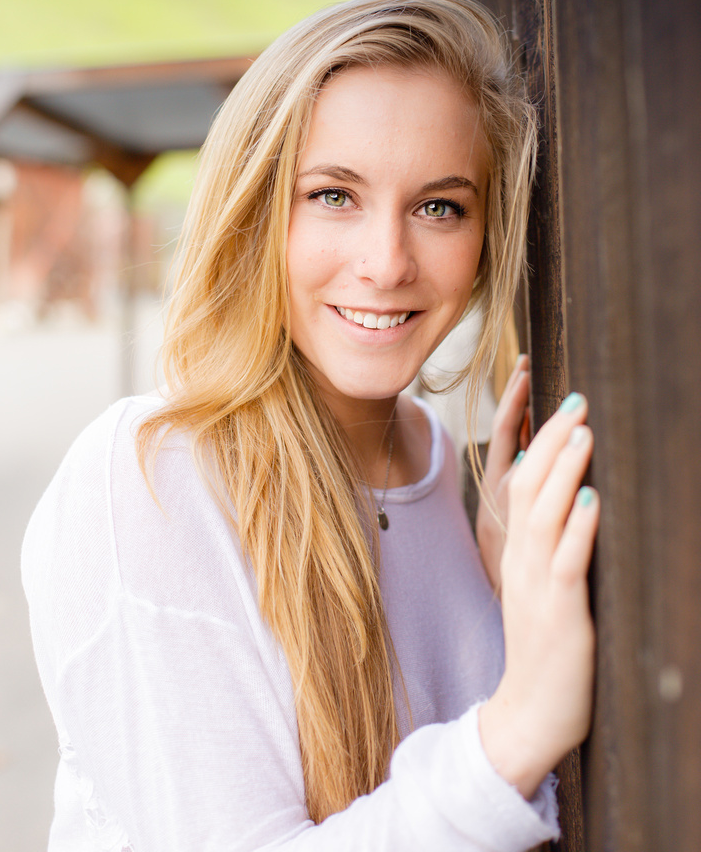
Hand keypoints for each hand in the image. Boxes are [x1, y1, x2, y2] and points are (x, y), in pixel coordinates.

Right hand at [478, 392, 598, 799]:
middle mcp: (520, 559)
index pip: (520, 482)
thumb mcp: (542, 587)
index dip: (536, 440)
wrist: (530, 710)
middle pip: (528, 486)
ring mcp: (535, 583)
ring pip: (543, 514)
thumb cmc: (545, 647)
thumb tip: (582, 500)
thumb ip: (553, 546)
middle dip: (552, 440)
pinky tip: (594, 499)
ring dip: (564, 471)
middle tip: (576, 399)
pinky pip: (565, 561)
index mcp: (516, 551)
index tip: (557, 404)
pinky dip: (579, 527)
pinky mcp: (558, 610)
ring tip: (583, 432)